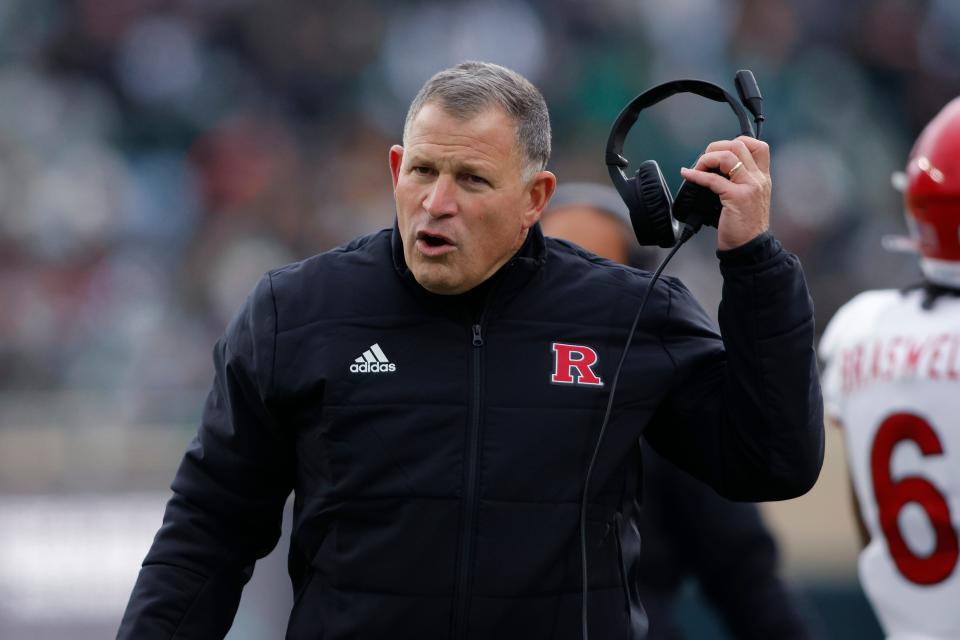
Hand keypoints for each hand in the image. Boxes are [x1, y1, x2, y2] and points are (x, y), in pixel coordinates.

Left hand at [679, 136, 770, 250]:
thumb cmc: (744, 227)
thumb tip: (713, 170)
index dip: (736, 142)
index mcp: (762, 177)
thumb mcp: (748, 199)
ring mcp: (750, 187)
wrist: (750, 248)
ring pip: (727, 156)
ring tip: (697, 168)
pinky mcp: (737, 198)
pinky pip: (713, 179)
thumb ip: (738, 183)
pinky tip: (687, 175)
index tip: (720, 152)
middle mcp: (759, 178)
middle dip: (716, 148)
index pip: (757, 146)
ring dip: (707, 158)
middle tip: (703, 161)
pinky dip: (696, 175)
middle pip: (739, 145)